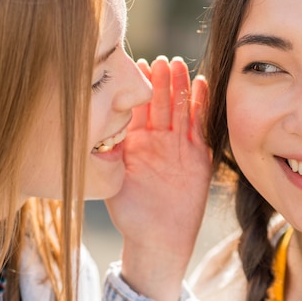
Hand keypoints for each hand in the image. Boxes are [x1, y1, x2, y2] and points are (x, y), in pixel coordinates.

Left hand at [105, 56, 210, 300]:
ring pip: (180, 110)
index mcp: (135, 144)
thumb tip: (99, 126)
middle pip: (159, 104)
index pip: (135, 109)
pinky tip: (202, 85)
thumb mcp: (114, 181)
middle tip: (159, 61)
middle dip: (159, 82)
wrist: (157, 239)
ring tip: (179, 66)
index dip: (136, 89)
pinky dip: (202, 106)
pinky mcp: (197, 156)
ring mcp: (178, 147)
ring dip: (180, 88)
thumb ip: (109, 155)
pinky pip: (200, 127)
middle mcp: (157, 141)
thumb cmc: (131, 214)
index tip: (135, 66)